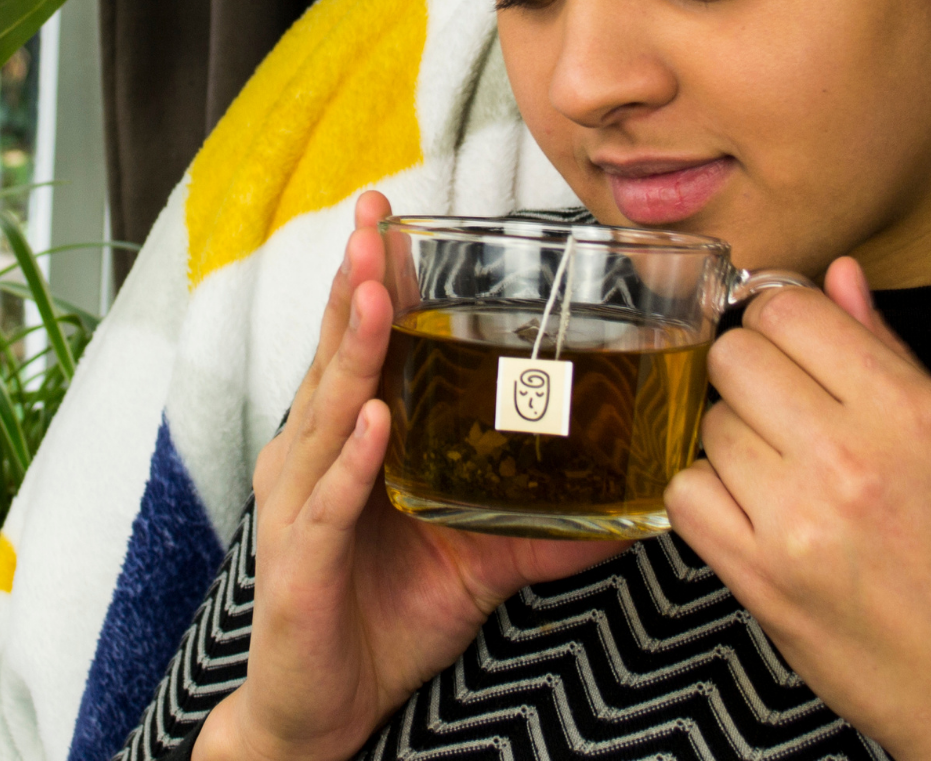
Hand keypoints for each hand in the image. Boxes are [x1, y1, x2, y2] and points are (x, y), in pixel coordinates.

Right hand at [197, 191, 624, 760]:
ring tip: (377, 295)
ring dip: (354, 351)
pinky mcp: (300, 560)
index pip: (357, 347)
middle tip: (371, 224)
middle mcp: (312, 457)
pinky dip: (353, 462)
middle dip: (355, 286)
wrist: (326, 710)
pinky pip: (331, 501)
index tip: (384, 220)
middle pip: (334, 357)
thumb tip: (630, 510)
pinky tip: (375, 421)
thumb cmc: (386, 616)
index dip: (369, 282)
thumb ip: (540, 527)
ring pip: (328, 413)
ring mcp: (300, 505)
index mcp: (346, 442)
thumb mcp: (475, 560)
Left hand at [666, 258, 930, 760]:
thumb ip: (887, 350)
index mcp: (906, 411)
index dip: (778, 320)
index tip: (788, 346)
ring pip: (707, 423)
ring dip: (734, 444)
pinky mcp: (757, 575)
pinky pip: (685, 492)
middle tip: (787, 418)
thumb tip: (835, 274)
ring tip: (787, 479)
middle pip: (734, 357)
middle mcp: (848, 455)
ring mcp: (796, 517)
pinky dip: (707, 498)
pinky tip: (751, 514)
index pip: (787, 308)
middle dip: (751, 378)